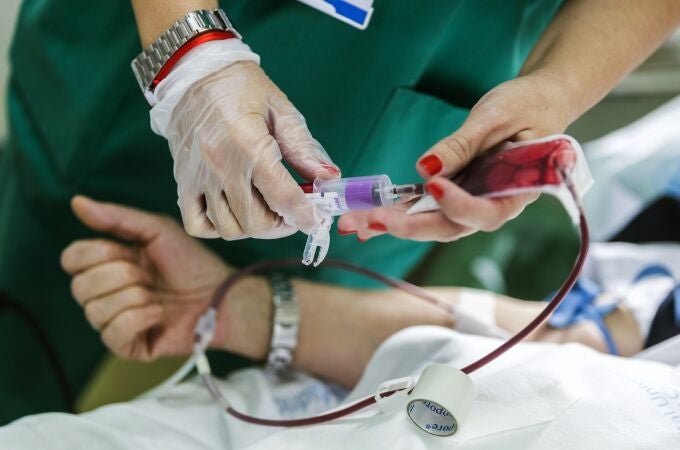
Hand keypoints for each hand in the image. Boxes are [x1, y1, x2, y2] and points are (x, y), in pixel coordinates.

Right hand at [60, 196, 271, 360]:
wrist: (220, 295)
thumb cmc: (191, 263)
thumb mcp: (157, 230)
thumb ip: (116, 217)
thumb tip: (76, 202)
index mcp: (107, 264)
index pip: (71, 259)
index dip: (97, 253)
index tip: (129, 251)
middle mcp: (105, 294)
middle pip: (79, 287)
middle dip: (121, 275)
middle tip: (149, 276)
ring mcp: (114, 322)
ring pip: (94, 312)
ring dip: (134, 297)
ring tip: (156, 296)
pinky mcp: (128, 346)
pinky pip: (112, 334)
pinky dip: (138, 319)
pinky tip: (157, 313)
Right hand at [157, 51, 339, 239]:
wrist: (194, 72)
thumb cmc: (242, 88)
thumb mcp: (281, 110)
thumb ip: (304, 148)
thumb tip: (330, 178)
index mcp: (250, 146)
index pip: (283, 198)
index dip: (306, 216)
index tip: (317, 220)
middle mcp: (221, 167)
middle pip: (256, 222)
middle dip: (282, 224)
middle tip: (292, 212)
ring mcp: (199, 177)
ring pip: (229, 229)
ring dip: (253, 227)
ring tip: (266, 210)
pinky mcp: (183, 181)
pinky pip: (198, 224)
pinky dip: (218, 228)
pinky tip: (234, 212)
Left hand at [338, 74, 570, 241]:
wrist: (539, 102)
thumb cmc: (528, 105)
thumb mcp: (496, 117)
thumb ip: (463, 145)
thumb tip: (424, 169)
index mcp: (518, 191)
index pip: (486, 211)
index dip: (458, 205)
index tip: (433, 186)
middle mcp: (493, 204)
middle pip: (451, 226)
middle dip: (409, 226)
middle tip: (374, 219)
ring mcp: (472, 201)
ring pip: (432, 222)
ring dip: (394, 223)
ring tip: (354, 223)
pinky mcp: (455, 192)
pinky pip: (425, 207)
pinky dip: (397, 211)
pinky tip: (366, 217)